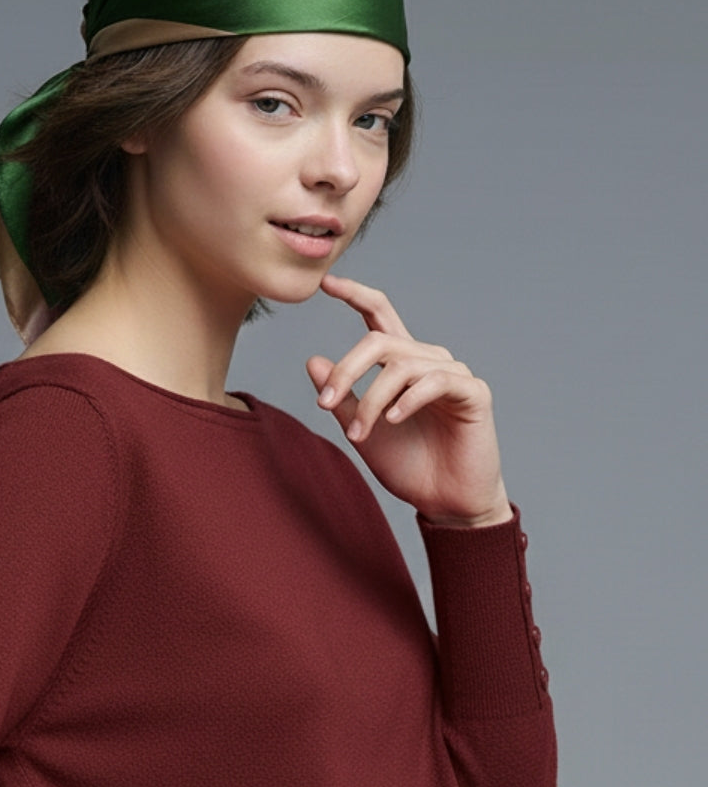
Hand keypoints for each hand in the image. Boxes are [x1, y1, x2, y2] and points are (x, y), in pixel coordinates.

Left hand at [306, 273, 512, 525]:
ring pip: (401, 365)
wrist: (445, 503)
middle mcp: (428, 361)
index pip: (379, 317)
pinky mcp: (473, 393)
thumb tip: (313, 361)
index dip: (355, 296)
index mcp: (402, 365)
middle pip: (379, 340)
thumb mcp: (362, 433)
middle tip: (324, 403)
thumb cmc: (410, 468)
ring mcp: (453, 375)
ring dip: (372, 400)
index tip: (327, 283)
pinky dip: (408, 399)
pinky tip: (393, 420)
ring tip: (362, 434)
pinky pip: (435, 381)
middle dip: (346, 370)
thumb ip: (342, 399)